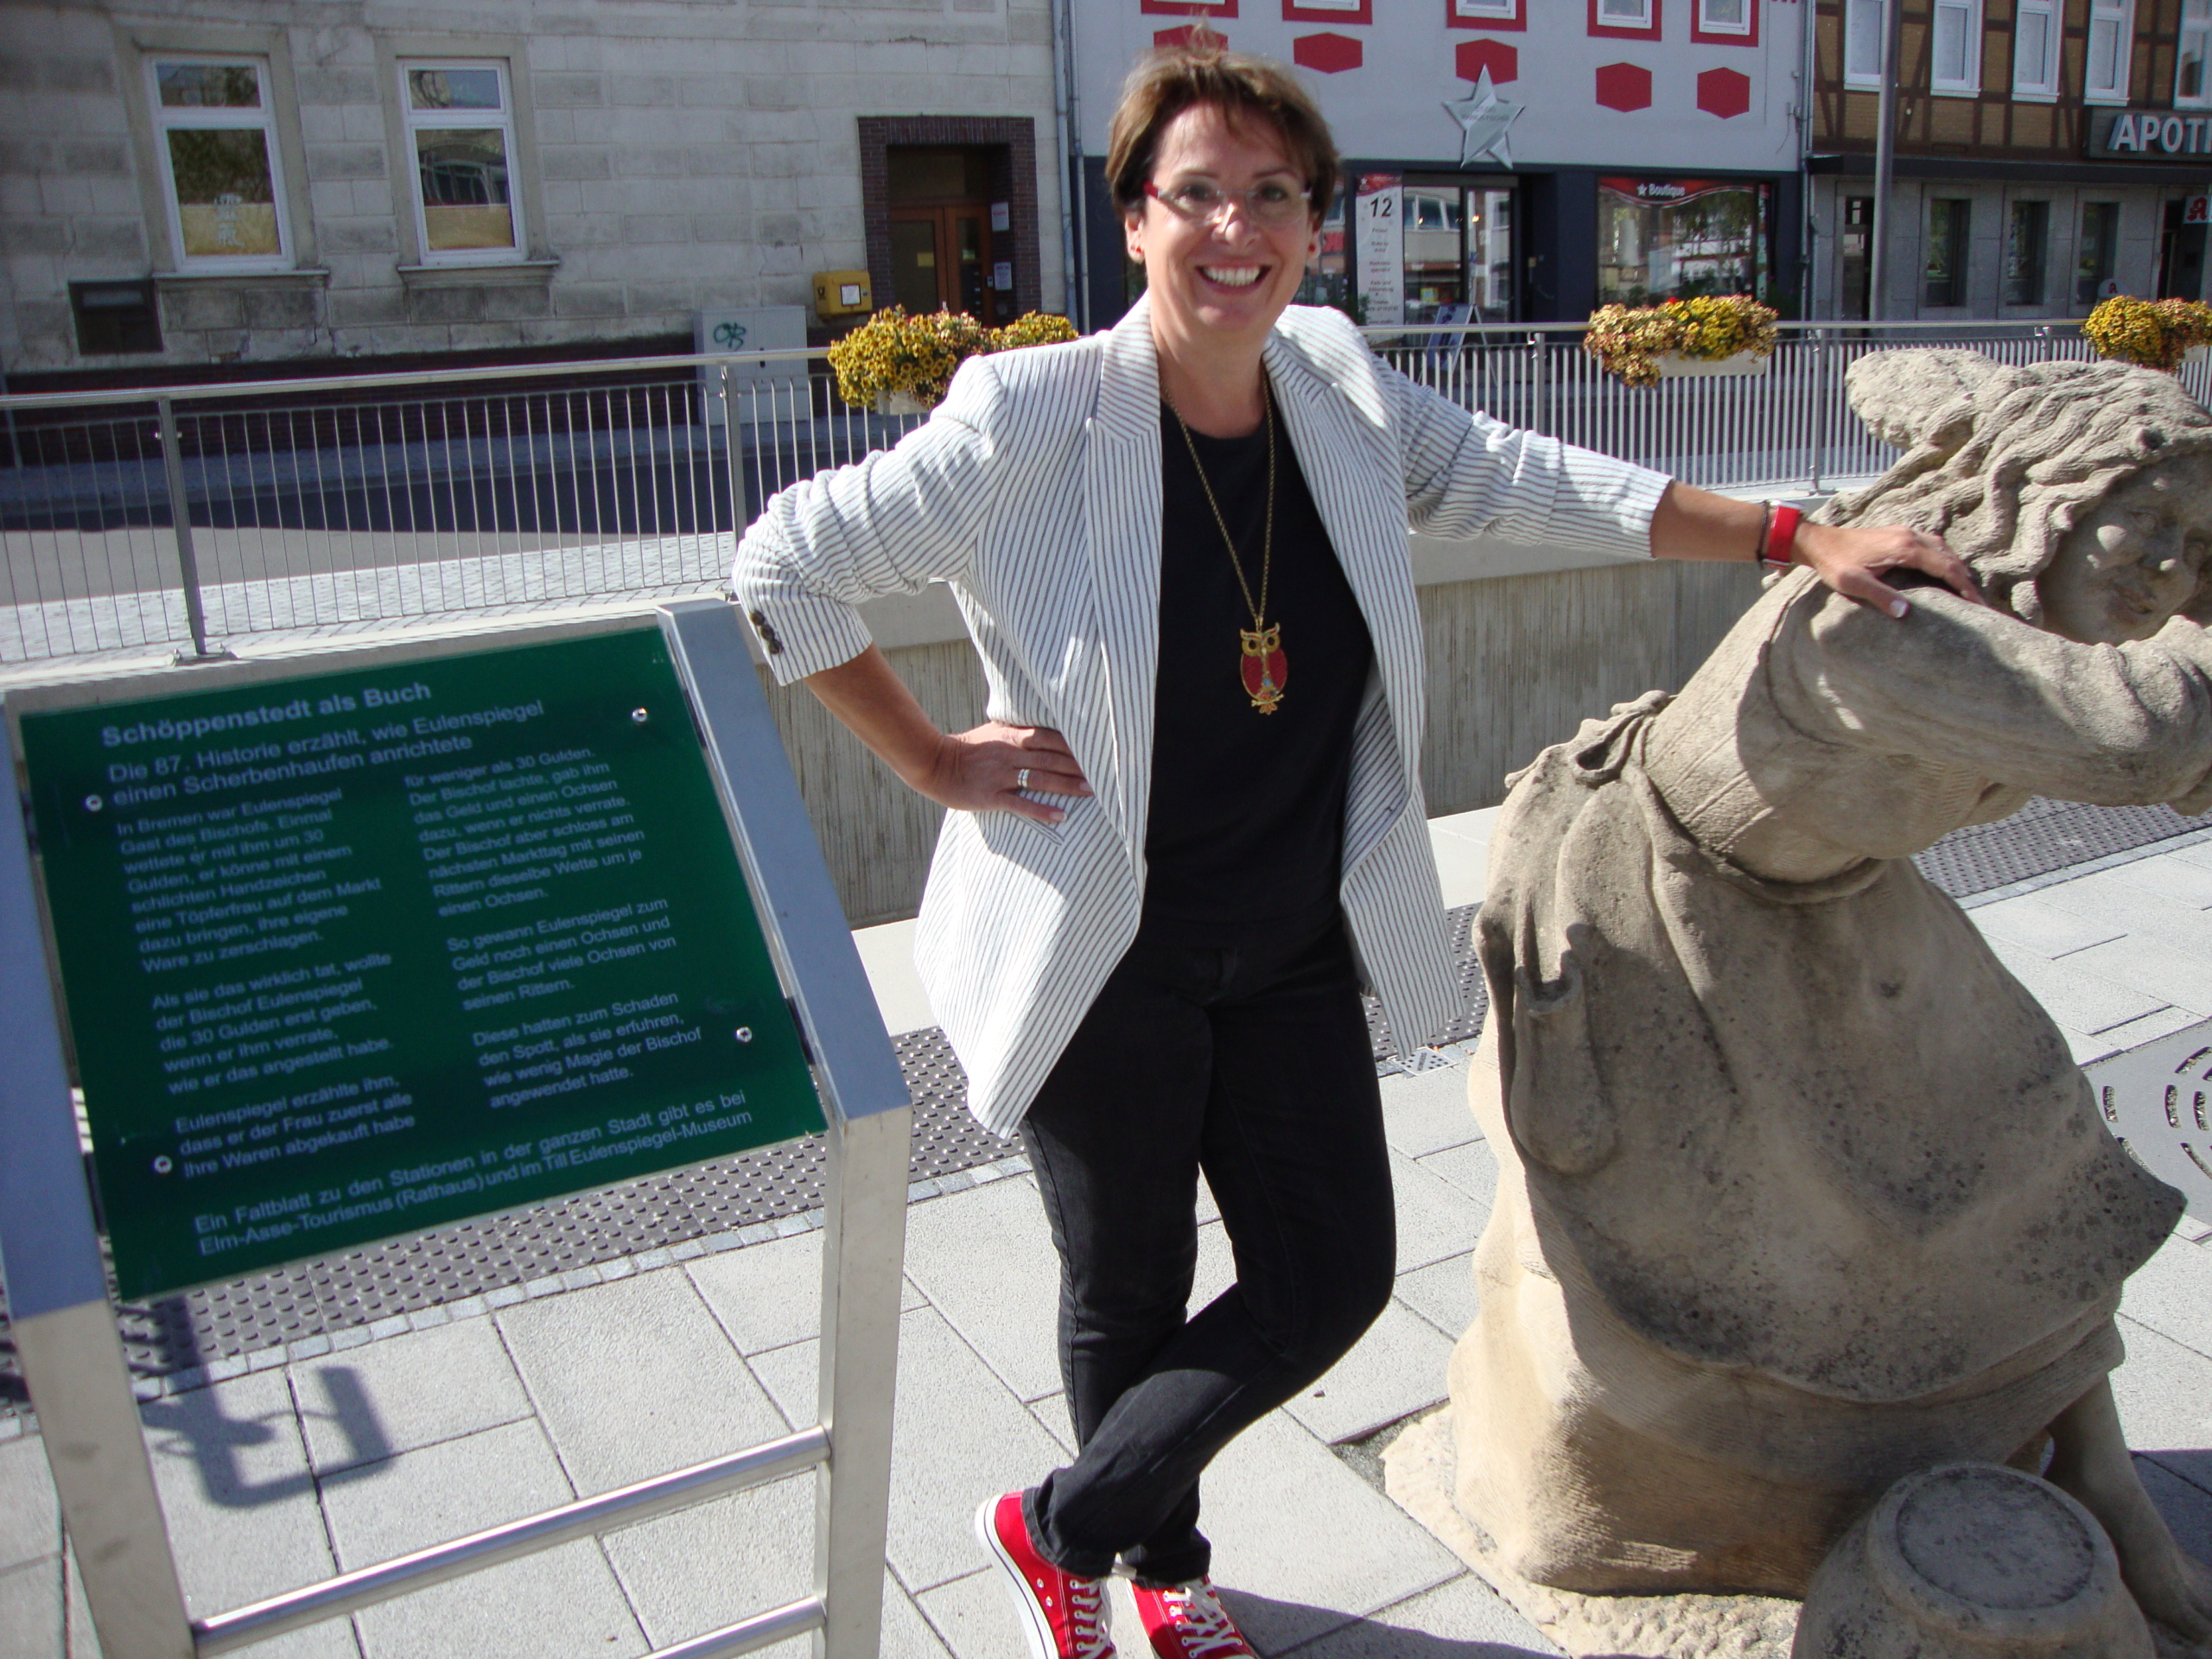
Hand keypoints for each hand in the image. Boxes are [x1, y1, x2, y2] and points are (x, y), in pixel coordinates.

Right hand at [919, 722, 1090, 825]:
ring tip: (1089, 791)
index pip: (1049, 737)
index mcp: (1011, 736)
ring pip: (1040, 779)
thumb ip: (1018, 732)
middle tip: (1102, 773)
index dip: (1072, 745)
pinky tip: (1060, 815)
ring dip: (1067, 785)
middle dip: (1077, 766)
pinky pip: (1021, 803)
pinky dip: (1042, 809)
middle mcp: (1009, 753)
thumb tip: (1042, 731)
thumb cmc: (967, 750)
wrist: (935, 764)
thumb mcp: (993, 732)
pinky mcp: (992, 795)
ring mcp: (1001, 775)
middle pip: (1051, 758)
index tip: (1093, 751)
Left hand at [1795, 521, 1984, 618]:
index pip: (1947, 568)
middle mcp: (1911, 536)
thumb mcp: (1853, 584)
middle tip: (1980, 605)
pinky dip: (1945, 561)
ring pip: (1944, 551)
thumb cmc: (1835, 564)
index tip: (1978, 606)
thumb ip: (1879, 596)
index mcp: (1905, 548)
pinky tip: (1945, 575)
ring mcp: (1907, 533)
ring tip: (1967, 594)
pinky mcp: (1901, 534)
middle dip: (1967, 582)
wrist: (1820, 541)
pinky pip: (1933, 547)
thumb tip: (1905, 613)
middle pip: (1951, 558)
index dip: (1965, 587)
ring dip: (1957, 571)